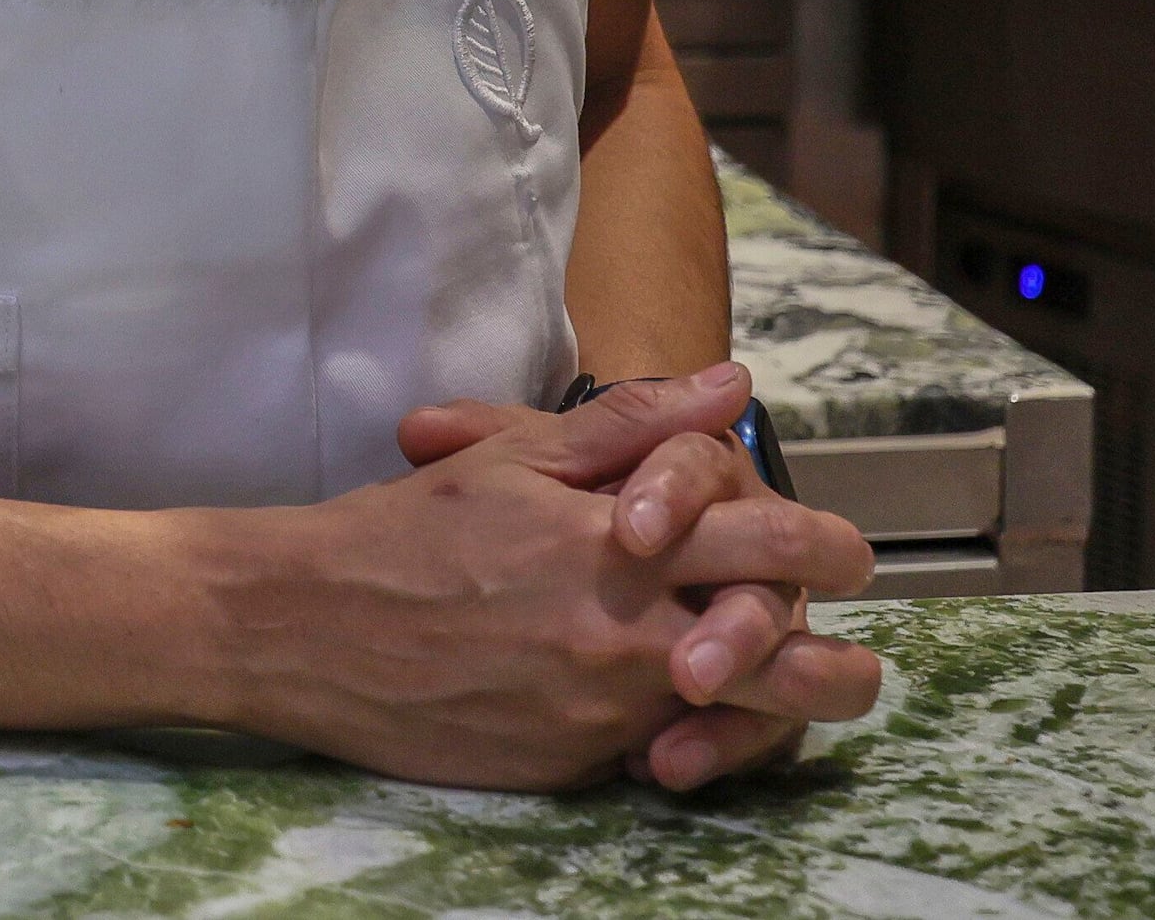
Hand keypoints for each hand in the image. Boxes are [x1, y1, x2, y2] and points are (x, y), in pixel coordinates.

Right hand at [173, 386, 880, 791]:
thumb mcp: (515, 459)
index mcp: (619, 546)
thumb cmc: (402, 534)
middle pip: (790, 662)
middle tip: (852, 655)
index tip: (843, 551)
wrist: (302, 629)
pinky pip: (652, 755)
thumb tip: (729, 386)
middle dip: (843, 664)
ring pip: (737, 725)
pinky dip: (673, 738)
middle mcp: (625, 637)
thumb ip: (632, 425)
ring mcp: (601, 714)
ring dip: (771, 712)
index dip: (829, 546)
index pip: (772, 544)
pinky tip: (665, 718)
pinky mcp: (569, 768)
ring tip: (786, 696)